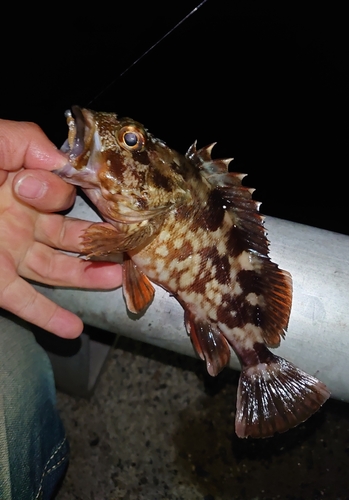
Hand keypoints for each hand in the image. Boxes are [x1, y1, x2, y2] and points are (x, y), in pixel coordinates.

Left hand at [0, 119, 121, 337]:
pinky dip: (48, 317)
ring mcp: (9, 252)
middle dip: (100, 241)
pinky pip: (24, 301)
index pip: (60, 192)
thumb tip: (62, 161)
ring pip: (57, 268)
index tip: (26, 188)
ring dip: (88, 276)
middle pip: (71, 234)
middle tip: (129, 246)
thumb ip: (25, 141)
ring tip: (117, 278)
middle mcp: (22, 220)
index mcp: (22, 186)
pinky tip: (72, 330)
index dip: (57, 191)